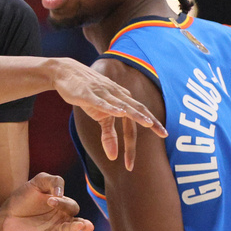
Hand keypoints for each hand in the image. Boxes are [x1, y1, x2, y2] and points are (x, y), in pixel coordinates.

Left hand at [0, 173, 93, 230]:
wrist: (7, 215)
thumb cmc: (23, 197)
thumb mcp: (38, 182)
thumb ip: (53, 181)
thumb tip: (61, 193)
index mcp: (62, 203)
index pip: (69, 204)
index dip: (62, 202)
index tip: (49, 200)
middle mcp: (62, 217)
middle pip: (75, 218)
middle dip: (79, 220)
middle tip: (82, 223)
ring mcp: (55, 229)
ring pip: (69, 229)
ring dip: (77, 229)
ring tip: (86, 227)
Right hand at [52, 59, 166, 169]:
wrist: (66, 73)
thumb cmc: (87, 94)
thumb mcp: (99, 116)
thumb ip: (109, 135)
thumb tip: (114, 156)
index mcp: (122, 101)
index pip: (137, 119)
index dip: (146, 132)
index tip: (158, 141)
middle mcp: (118, 96)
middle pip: (137, 111)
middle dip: (151, 123)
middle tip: (164, 135)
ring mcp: (104, 93)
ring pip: (123, 105)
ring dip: (136, 115)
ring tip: (148, 124)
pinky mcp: (89, 94)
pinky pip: (102, 102)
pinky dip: (111, 107)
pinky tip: (119, 112)